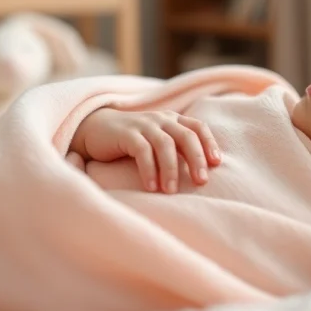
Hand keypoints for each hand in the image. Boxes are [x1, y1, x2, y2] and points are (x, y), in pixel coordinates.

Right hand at [71, 108, 220, 192]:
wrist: (95, 130)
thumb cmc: (132, 141)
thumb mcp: (157, 141)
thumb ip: (176, 149)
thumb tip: (200, 174)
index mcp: (172, 120)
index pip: (198, 127)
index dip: (209, 144)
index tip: (216, 164)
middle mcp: (161, 119)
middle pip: (186, 136)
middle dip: (196, 159)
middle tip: (201, 181)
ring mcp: (144, 124)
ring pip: (165, 144)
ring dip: (171, 169)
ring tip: (171, 191)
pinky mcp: (126, 133)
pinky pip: (142, 151)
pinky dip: (149, 170)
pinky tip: (151, 187)